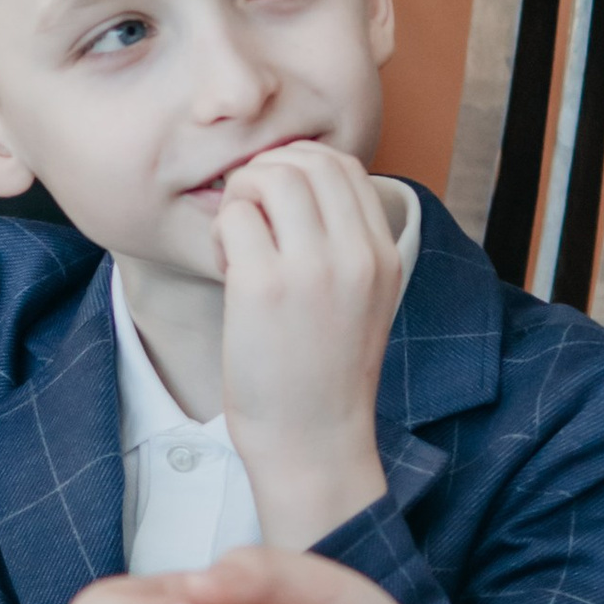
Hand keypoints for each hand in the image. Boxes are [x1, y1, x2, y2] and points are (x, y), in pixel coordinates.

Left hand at [214, 143, 401, 550]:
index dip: (301, 167)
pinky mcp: (263, 288)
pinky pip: (232, 219)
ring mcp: (310, 270)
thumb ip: (345, 245)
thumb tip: (297, 184)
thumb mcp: (363, 301)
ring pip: (269, 177)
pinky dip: (220, 234)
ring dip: (241, 198)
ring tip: (239, 242)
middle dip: (266, 174)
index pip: (343, 165)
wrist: (313, 442)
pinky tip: (227, 269)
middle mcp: (355, 255)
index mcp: (383, 255)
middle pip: (306, 161)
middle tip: (251, 219)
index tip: (279, 204)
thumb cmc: (324, 374)